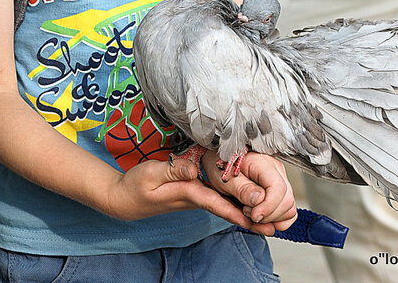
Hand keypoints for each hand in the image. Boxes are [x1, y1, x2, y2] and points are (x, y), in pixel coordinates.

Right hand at [104, 157, 258, 227]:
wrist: (124, 199)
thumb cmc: (136, 185)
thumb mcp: (151, 174)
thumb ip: (172, 171)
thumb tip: (193, 170)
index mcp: (186, 193)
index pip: (215, 202)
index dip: (235, 208)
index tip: (255, 216)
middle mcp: (194, 198)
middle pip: (226, 208)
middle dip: (249, 217)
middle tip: (273, 226)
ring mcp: (194, 198)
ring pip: (224, 205)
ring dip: (245, 212)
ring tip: (269, 221)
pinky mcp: (192, 194)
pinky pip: (217, 200)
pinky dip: (233, 204)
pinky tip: (246, 204)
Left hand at [202, 151, 296, 235]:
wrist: (219, 162)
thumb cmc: (221, 166)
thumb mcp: (225, 177)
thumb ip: (242, 189)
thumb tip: (260, 200)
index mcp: (263, 163)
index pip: (278, 188)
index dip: (268, 207)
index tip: (254, 216)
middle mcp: (276, 171)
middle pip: (287, 202)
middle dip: (268, 215)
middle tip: (247, 211)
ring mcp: (280, 181)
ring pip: (289, 209)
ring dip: (272, 219)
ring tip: (251, 211)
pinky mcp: (280, 192)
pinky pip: (288, 213)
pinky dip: (277, 220)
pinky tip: (261, 217)